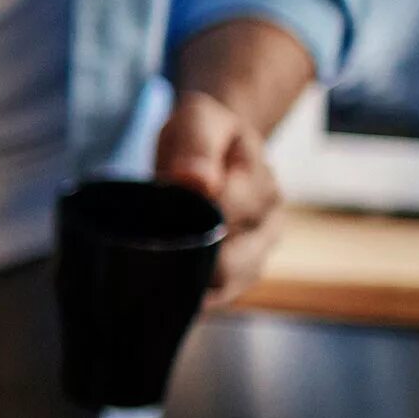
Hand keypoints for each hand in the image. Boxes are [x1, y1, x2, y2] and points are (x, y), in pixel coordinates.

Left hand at [155, 87, 284, 303]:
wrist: (214, 146)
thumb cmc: (203, 134)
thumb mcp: (198, 120)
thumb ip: (197, 146)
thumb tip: (195, 181)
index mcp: (261, 184)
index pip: (231, 212)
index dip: (193, 212)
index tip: (162, 201)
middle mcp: (268, 223)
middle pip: (234, 261)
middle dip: (190, 253)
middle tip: (150, 240)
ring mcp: (257, 251)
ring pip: (227, 285)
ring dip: (189, 279)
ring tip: (154, 264)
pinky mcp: (240, 272)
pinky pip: (219, 296)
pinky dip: (192, 297)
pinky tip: (166, 290)